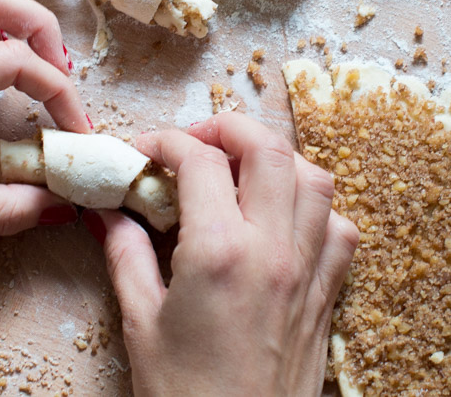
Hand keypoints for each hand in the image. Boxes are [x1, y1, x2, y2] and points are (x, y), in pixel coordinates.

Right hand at [92, 113, 358, 395]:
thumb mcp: (141, 324)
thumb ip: (127, 255)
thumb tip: (111, 213)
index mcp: (220, 253)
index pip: (199, 161)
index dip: (165, 142)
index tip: (143, 152)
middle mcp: (273, 249)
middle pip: (268, 147)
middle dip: (228, 126)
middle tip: (194, 141)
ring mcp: (308, 270)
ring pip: (315, 178)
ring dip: (278, 159)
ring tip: (241, 171)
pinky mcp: (327, 294)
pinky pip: (339, 228)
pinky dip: (315, 208)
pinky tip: (282, 220)